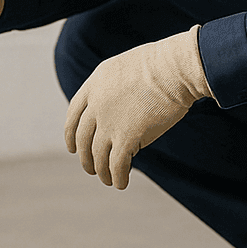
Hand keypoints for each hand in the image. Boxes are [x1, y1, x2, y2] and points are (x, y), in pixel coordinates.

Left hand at [65, 25, 213, 189]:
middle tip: (90, 168)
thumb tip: (123, 105)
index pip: (74, 114)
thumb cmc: (163, 64)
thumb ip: (118, 87)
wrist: (175, 68)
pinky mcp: (126, 138)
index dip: (71, 134)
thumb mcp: (128, 68)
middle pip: (83, 138)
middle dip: (85, 157)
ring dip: (101, 171)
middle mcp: (97, 104)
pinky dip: (118, 177)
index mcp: (95, 84)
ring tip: (108, 179)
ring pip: (98, 156)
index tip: (72, 147)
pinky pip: (117, 165)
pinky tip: (122, 183)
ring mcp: (109, 122)